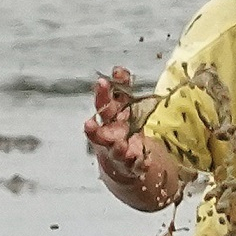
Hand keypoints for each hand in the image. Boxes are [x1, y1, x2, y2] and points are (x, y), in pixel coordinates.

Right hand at [84, 66, 145, 183]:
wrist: (122, 163)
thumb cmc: (120, 130)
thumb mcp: (122, 109)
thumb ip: (121, 90)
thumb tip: (118, 69)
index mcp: (108, 120)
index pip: (102, 104)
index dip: (102, 93)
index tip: (102, 82)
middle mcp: (109, 137)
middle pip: (100, 132)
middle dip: (94, 129)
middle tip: (89, 123)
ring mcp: (118, 153)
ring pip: (116, 151)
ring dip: (118, 148)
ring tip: (121, 145)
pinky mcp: (131, 166)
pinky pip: (136, 166)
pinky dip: (140, 164)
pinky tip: (145, 163)